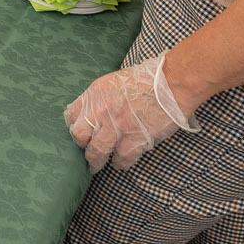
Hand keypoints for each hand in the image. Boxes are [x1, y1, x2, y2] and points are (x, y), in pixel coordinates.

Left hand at [64, 53, 199, 171]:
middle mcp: (101, 110)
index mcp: (95, 93)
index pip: (72, 114)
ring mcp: (117, 126)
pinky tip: (121, 164)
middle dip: (82, 145)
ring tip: (97, 165)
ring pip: (97, 151)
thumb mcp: (115, 81)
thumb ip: (102, 97)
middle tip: (87, 150)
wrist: (171, 83)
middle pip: (79, 135)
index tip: (80, 132)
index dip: (74, 125)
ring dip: (96, 161)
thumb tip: (96, 111)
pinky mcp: (135, 139)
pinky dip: (120, 163)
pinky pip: (121, 158)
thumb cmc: (148, 78)